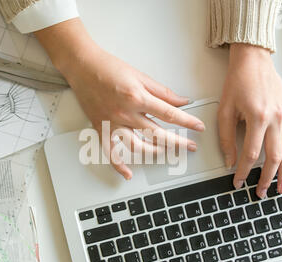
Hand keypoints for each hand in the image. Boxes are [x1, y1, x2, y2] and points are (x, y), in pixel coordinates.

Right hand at [36, 19, 204, 179]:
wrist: (82, 66)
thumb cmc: (108, 67)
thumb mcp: (140, 76)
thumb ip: (162, 92)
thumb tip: (181, 102)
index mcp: (137, 97)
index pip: (169, 114)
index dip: (187, 122)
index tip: (198, 127)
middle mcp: (125, 113)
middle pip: (157, 134)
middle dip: (178, 142)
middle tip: (191, 145)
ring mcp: (112, 124)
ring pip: (138, 147)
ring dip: (155, 152)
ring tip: (167, 151)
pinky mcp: (101, 129)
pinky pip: (110, 152)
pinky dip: (119, 165)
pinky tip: (129, 173)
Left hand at [218, 44, 281, 197]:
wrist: (253, 61)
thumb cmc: (237, 82)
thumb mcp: (225, 110)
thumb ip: (226, 138)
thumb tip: (229, 160)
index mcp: (257, 117)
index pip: (251, 153)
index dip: (243, 171)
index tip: (238, 182)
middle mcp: (275, 118)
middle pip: (273, 157)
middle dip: (266, 178)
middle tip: (261, 192)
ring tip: (281, 188)